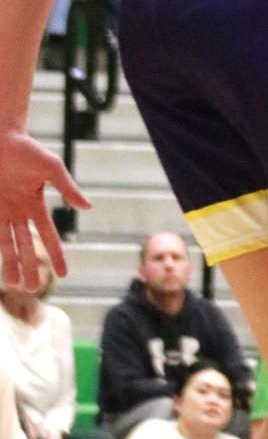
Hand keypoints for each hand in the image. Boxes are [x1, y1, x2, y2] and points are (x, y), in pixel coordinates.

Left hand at [0, 128, 88, 286]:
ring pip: (6, 244)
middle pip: (25, 245)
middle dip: (29, 267)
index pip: (47, 235)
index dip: (56, 255)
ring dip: (10, 264)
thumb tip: (88, 206)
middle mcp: (17, 212)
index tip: (65, 274)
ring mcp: (1, 210)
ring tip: (14, 284)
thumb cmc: (27, 149)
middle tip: (32, 289)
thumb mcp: (52, 168)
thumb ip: (67, 188)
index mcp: (35, 203)